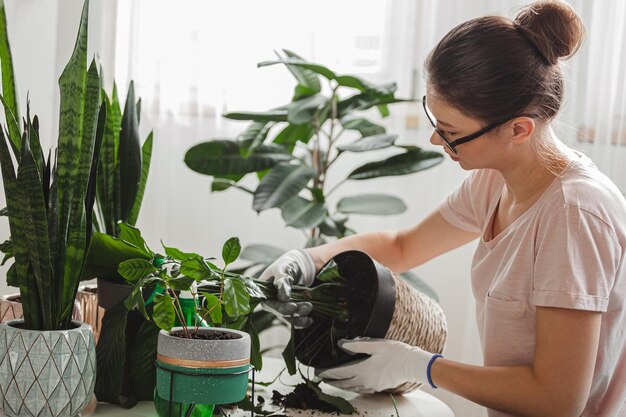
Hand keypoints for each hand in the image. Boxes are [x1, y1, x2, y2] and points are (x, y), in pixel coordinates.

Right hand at [259, 249, 315, 327]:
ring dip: (300, 316)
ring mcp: (281, 307)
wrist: (300, 265)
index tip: (293, 306)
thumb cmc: (288, 264)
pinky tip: (310, 320)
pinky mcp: (291, 310)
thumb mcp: (283, 269)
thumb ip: (282, 281)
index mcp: (264, 292)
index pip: (269, 305)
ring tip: (310, 307)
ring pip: (289, 317)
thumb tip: (283, 298)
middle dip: (293, 312)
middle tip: (307, 306)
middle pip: (280, 313)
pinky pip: (295, 319)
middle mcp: (271, 302)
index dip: (280, 308)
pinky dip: (303, 321)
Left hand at [316, 338, 439, 392]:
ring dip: (341, 386)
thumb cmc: (396, 353)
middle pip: (344, 383)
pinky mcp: (379, 387)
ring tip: (333, 383)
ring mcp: (372, 385)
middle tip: (322, 378)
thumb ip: (358, 344)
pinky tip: (353, 386)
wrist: (412, 364)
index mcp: (362, 369)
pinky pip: (362, 390)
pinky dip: (353, 388)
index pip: (340, 372)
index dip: (328, 372)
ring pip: (352, 388)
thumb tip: (342, 344)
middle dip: (332, 381)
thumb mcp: (376, 345)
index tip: (318, 371)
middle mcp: (365, 380)